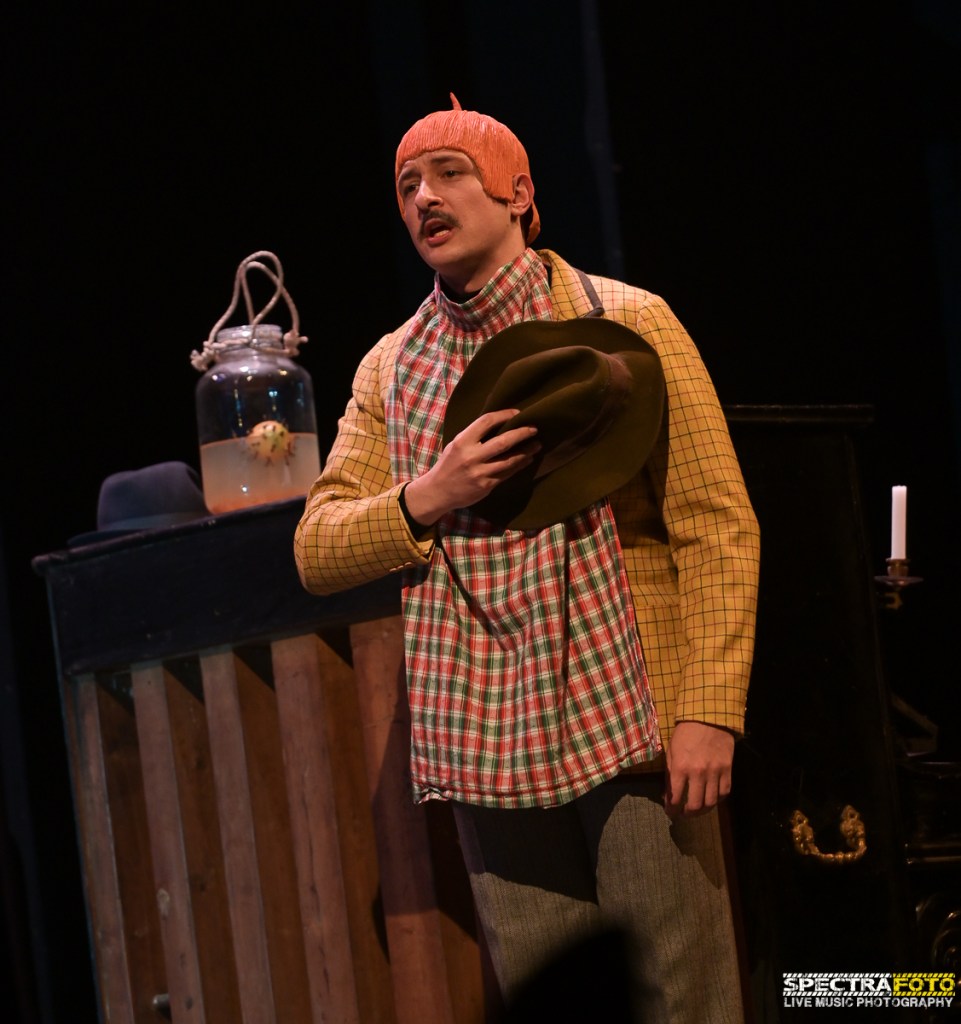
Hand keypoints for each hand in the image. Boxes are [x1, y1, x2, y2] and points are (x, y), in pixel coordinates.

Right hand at [404, 408, 539, 525]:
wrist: (438, 492)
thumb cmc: (449, 464)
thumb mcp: (456, 445)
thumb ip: (474, 436)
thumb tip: (500, 424)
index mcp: (462, 441)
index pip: (486, 421)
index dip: (504, 415)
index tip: (517, 413)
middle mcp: (471, 456)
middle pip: (503, 442)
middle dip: (522, 434)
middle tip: (534, 429)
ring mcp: (480, 472)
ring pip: (509, 460)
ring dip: (526, 452)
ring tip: (536, 445)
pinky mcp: (486, 486)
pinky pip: (507, 474)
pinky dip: (519, 466)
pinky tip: (527, 460)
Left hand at [664, 721, 734, 817]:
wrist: (708, 717)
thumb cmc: (685, 733)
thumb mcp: (671, 751)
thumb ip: (670, 773)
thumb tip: (668, 794)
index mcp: (680, 767)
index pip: (675, 797)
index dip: (671, 809)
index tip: (670, 812)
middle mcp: (698, 773)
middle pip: (695, 805)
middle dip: (687, 814)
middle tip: (683, 813)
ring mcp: (715, 772)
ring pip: (711, 802)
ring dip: (703, 811)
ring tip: (697, 810)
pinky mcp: (728, 770)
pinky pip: (724, 792)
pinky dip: (717, 800)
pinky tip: (711, 799)